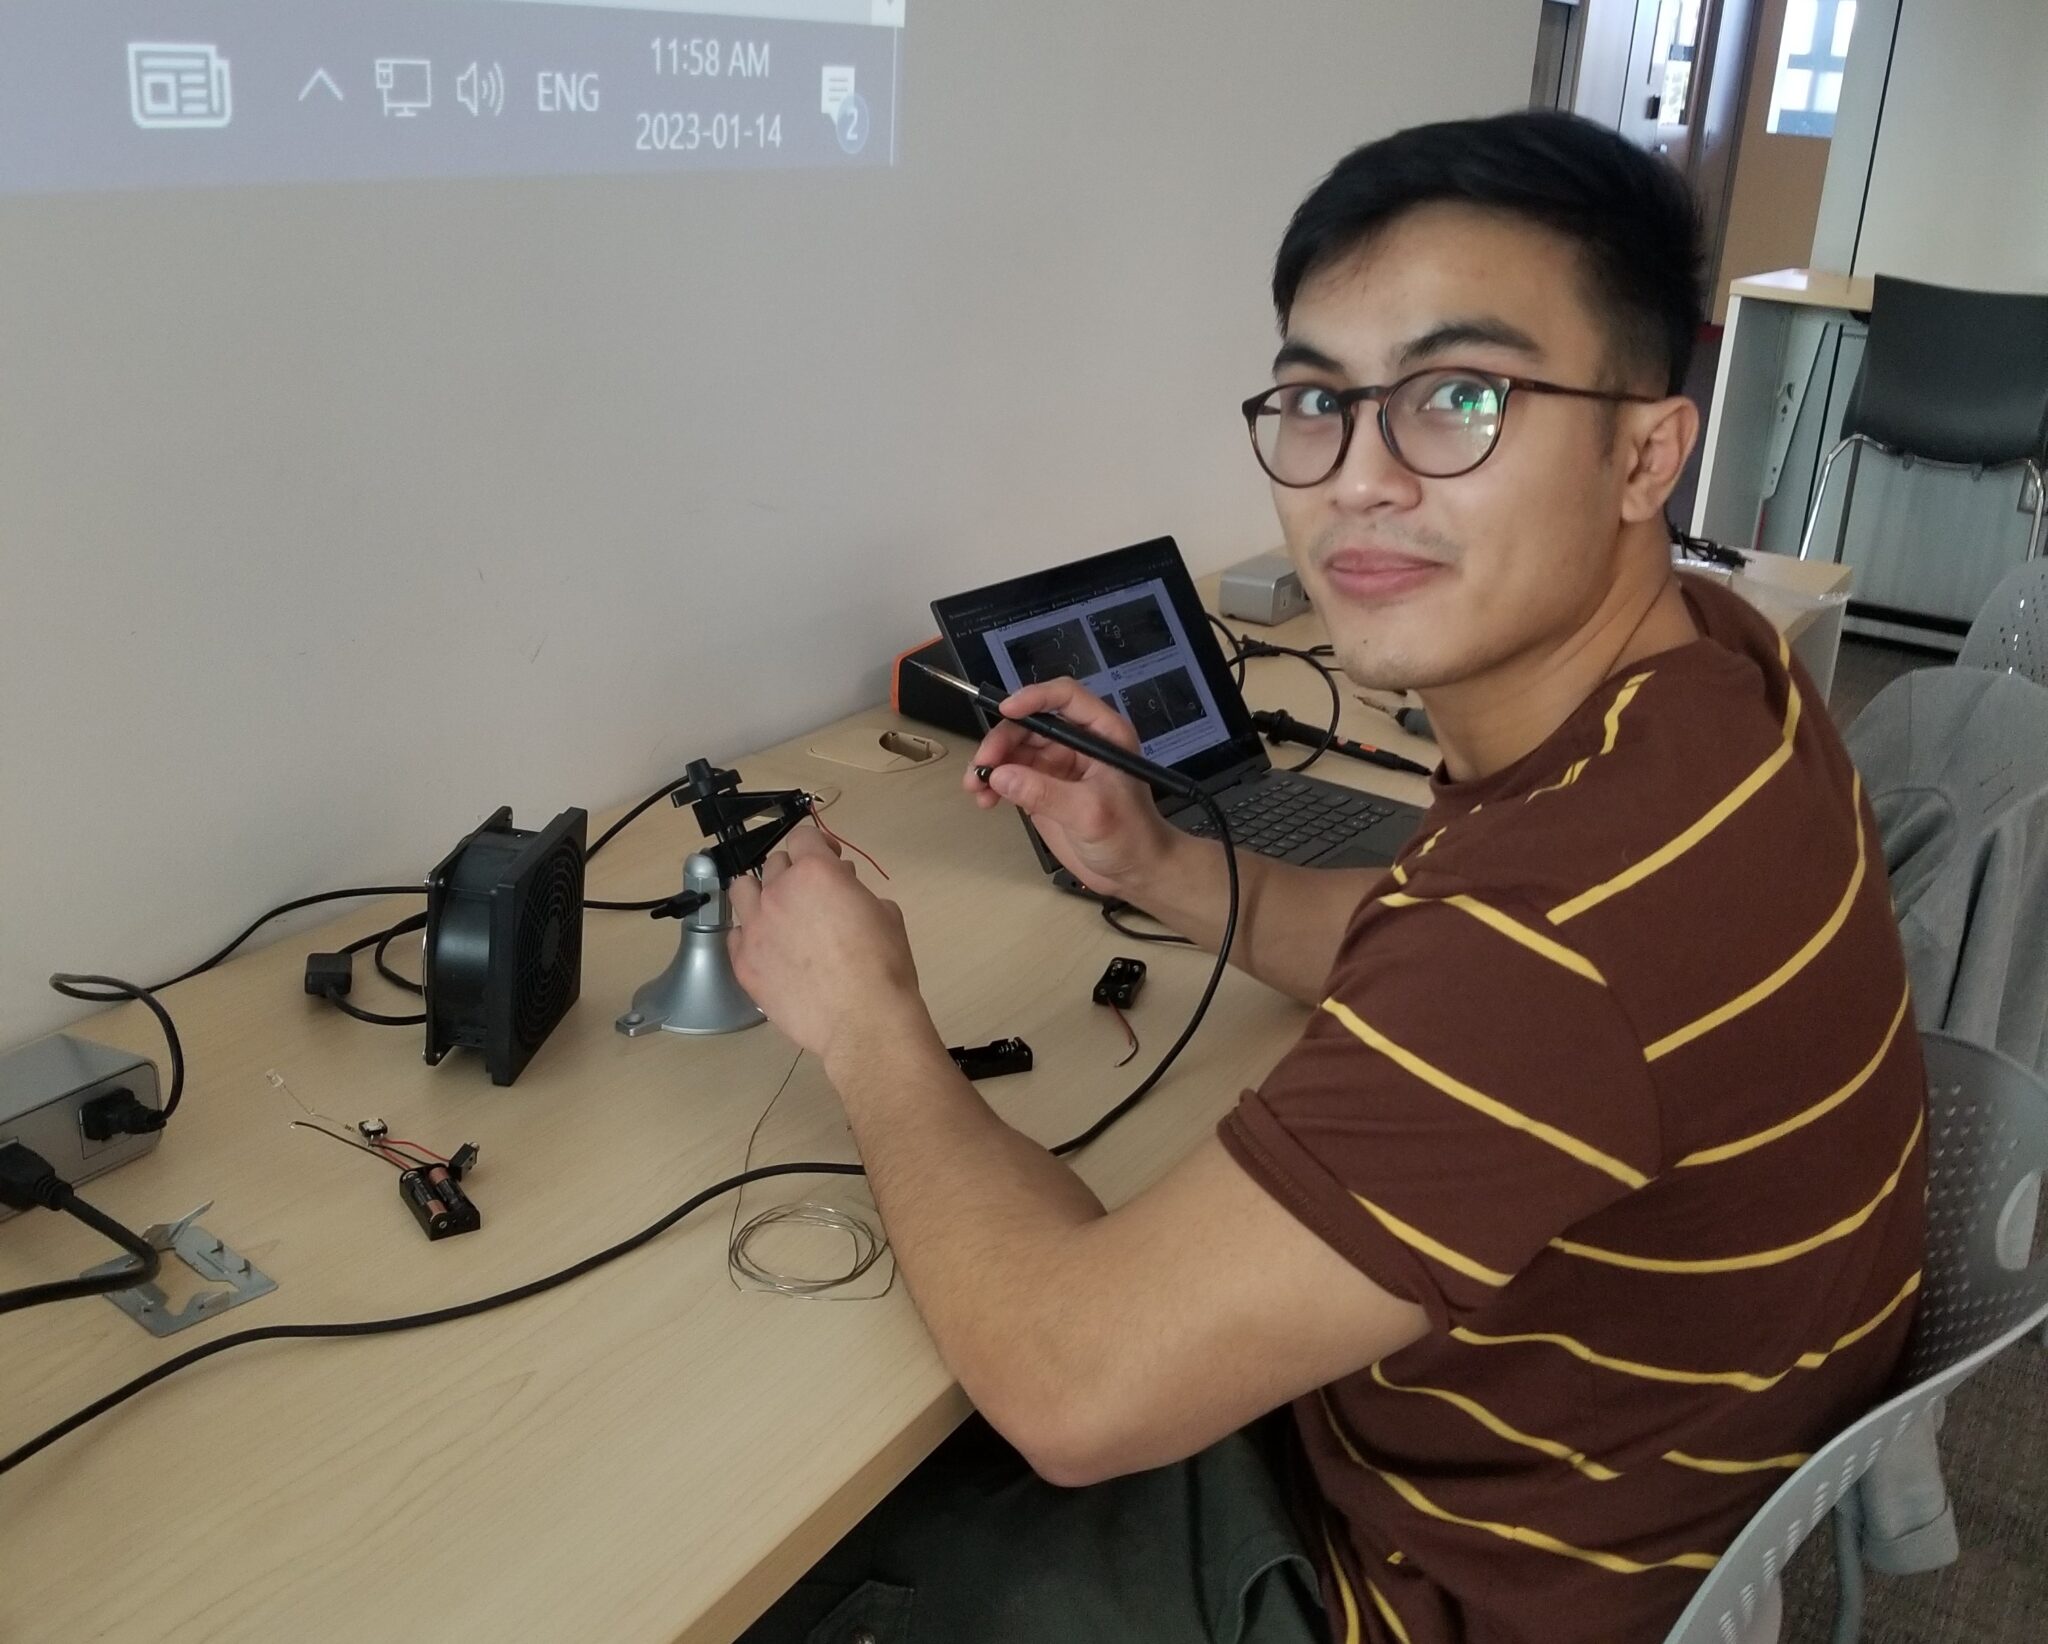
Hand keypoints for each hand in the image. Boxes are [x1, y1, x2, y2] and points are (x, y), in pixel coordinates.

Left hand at [726, 829, 934, 1066]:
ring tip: (777, 912)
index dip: (819, 845)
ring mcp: (755, 927)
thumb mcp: (885, 914)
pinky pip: (735, 934)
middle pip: (773, 863)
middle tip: (811, 895)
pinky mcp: (743, 962)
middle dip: (793, 873)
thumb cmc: (883, 966)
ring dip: (759, 893)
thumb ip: (856, 893)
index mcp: (816, 872)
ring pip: (742, 890)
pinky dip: (750, 934)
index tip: (830, 860)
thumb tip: (843, 893)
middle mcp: (778, 892)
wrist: (863, 1020)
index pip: (804, 836)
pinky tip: (768, 948)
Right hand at [964, 678, 1175, 900]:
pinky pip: (1011, 776)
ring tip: (975, 787)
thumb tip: (999, 775)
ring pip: (1015, 749)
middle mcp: (1078, 743)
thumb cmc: (1129, 836)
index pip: (1066, 698)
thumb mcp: (1089, 813)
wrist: (1135, 871)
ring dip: (991, 763)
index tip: (1006, 711)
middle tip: (981, 766)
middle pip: (1030, 724)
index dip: (1034, 698)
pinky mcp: (1043, 789)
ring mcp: (1058, 766)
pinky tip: (985, 800)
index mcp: (1102, 734)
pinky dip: (994, 784)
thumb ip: (1044, 793)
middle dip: (1002, 741)